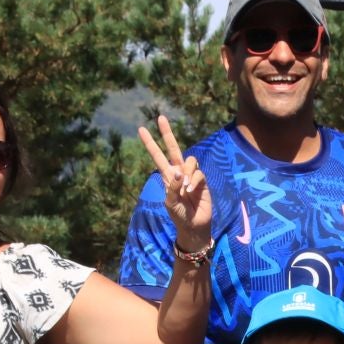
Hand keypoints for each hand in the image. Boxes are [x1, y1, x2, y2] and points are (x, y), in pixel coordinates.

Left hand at [138, 115, 211, 253]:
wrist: (194, 225)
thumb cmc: (179, 215)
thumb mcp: (170, 203)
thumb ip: (172, 187)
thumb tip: (177, 172)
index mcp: (167, 176)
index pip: (157, 156)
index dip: (150, 143)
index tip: (141, 129)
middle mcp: (179, 172)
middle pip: (173, 148)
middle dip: (167, 133)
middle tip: (160, 118)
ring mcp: (191, 175)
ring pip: (189, 160)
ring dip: (186, 172)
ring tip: (184, 189)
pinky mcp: (202, 181)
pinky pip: (198, 173)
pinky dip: (193, 181)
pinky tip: (190, 191)